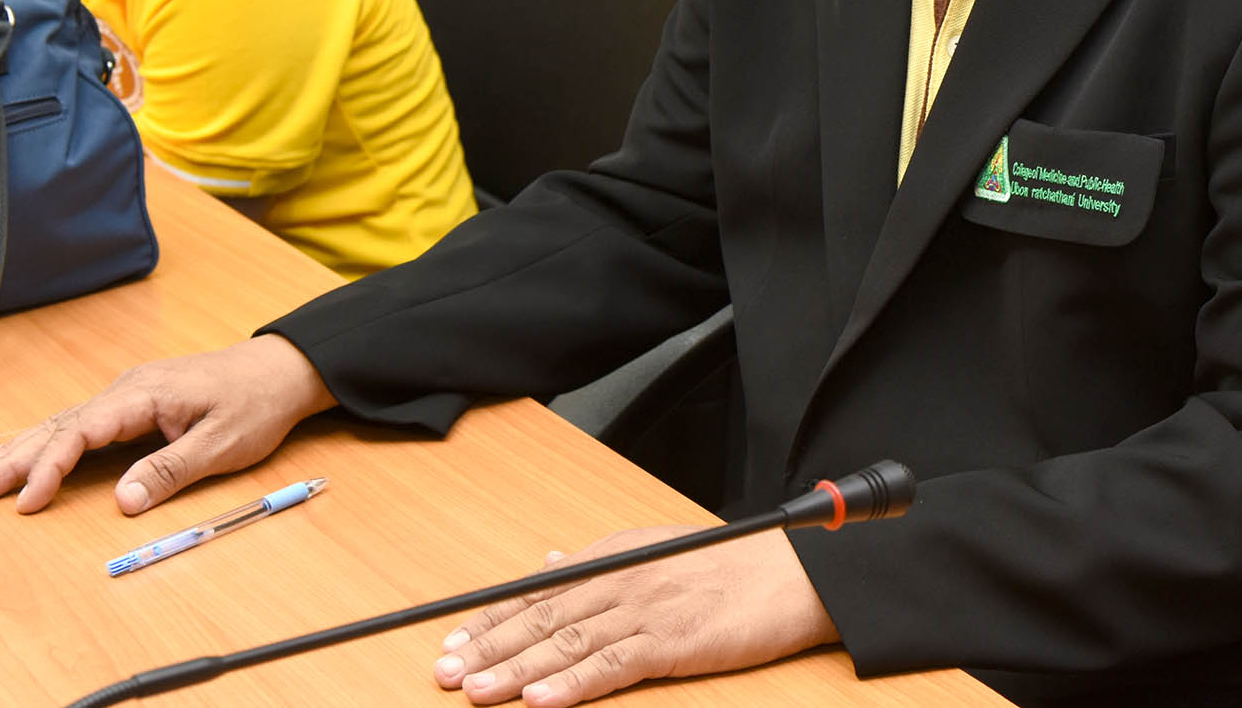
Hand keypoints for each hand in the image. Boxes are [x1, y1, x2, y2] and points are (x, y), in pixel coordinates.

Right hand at [0, 334, 335, 513]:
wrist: (283, 369)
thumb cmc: (256, 403)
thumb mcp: (222, 443)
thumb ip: (170, 470)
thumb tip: (123, 501)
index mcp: (145, 394)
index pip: (82, 432)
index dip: (50, 468)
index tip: (25, 501)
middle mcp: (128, 389)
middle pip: (60, 426)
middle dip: (14, 458)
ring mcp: (129, 394)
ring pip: (64, 424)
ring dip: (21, 449)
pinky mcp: (136, 404)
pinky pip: (81, 424)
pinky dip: (48, 441)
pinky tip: (22, 452)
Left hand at [432, 525, 837, 704]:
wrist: (796, 571)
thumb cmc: (732, 565)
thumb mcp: (657, 548)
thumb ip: (597, 561)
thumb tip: (547, 562)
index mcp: (615, 557)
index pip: (539, 590)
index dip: (492, 619)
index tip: (452, 642)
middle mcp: (623, 579)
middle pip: (543, 617)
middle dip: (489, 648)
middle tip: (444, 674)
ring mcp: (647, 610)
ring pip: (567, 643)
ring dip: (516, 669)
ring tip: (476, 692)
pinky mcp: (673, 641)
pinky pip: (613, 665)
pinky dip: (573, 683)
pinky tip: (540, 699)